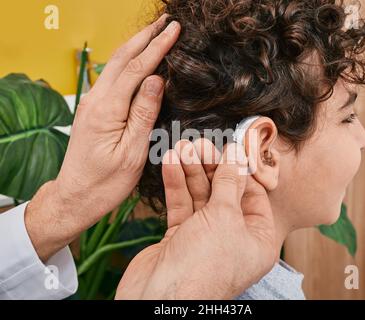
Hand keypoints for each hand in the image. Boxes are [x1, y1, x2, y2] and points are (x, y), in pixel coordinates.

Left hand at [25, 15, 180, 261]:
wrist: (75, 196)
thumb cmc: (105, 182)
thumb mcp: (132, 153)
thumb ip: (143, 114)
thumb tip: (156, 79)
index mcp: (107, 110)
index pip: (137, 69)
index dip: (157, 47)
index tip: (174, 30)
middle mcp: (96, 100)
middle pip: (122, 58)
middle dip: (145, 37)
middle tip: (166, 21)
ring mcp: (91, 103)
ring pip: (114, 65)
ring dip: (135, 45)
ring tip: (154, 33)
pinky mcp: (92, 110)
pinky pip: (111, 78)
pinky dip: (126, 62)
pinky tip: (136, 60)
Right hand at [115, 141, 277, 299]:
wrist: (161, 300)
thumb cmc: (203, 268)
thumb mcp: (224, 218)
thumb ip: (229, 183)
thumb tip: (236, 155)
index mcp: (257, 239)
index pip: (253, 195)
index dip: (241, 169)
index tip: (230, 146)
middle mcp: (233, 238)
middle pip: (224, 193)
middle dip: (211, 167)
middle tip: (200, 144)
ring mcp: (205, 238)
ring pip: (201, 197)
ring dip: (191, 172)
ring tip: (183, 148)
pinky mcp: (181, 237)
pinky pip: (181, 206)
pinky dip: (176, 184)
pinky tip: (172, 163)